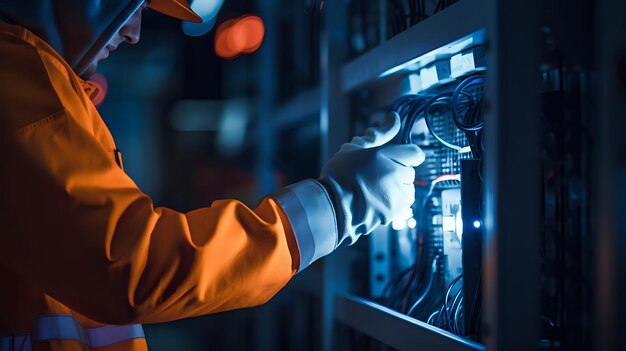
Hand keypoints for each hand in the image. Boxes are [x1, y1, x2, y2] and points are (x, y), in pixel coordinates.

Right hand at [320, 112, 424, 245]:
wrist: (330, 206)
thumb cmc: (339, 175)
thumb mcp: (356, 147)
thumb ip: (380, 134)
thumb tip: (395, 117)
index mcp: (385, 155)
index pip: (415, 153)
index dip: (404, 156)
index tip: (392, 160)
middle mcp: (395, 175)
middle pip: (409, 172)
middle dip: (396, 173)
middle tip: (373, 177)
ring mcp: (397, 196)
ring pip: (407, 190)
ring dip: (395, 190)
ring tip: (373, 191)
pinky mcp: (395, 213)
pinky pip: (401, 207)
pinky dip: (391, 205)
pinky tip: (373, 202)